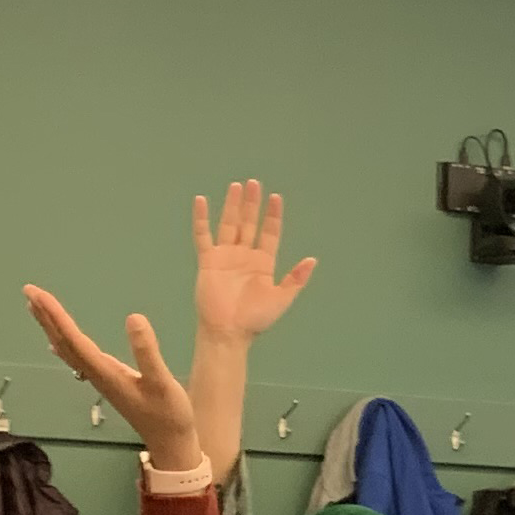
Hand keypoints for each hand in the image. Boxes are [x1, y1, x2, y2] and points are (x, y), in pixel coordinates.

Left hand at [24, 283, 203, 473]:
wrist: (169, 443)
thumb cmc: (169, 415)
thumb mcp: (163, 382)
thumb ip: (147, 352)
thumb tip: (134, 317)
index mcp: (106, 372)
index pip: (74, 339)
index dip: (56, 316)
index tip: (39, 294)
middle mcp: (96, 374)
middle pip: (64, 342)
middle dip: (46, 316)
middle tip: (28, 290)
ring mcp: (100, 379)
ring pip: (67, 349)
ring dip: (51, 327)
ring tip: (36, 306)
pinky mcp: (107, 381)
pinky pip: (76, 358)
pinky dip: (63, 344)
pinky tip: (55, 341)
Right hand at [190, 179, 315, 348]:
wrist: (229, 332)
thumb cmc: (255, 319)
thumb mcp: (282, 298)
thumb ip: (296, 278)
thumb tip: (312, 259)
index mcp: (263, 263)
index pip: (269, 233)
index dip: (273, 216)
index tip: (276, 198)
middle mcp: (245, 256)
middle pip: (249, 223)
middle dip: (252, 204)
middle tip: (254, 183)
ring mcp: (226, 256)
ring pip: (229, 224)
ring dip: (233, 206)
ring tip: (236, 186)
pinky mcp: (208, 260)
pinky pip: (203, 235)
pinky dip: (202, 218)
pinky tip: (202, 201)